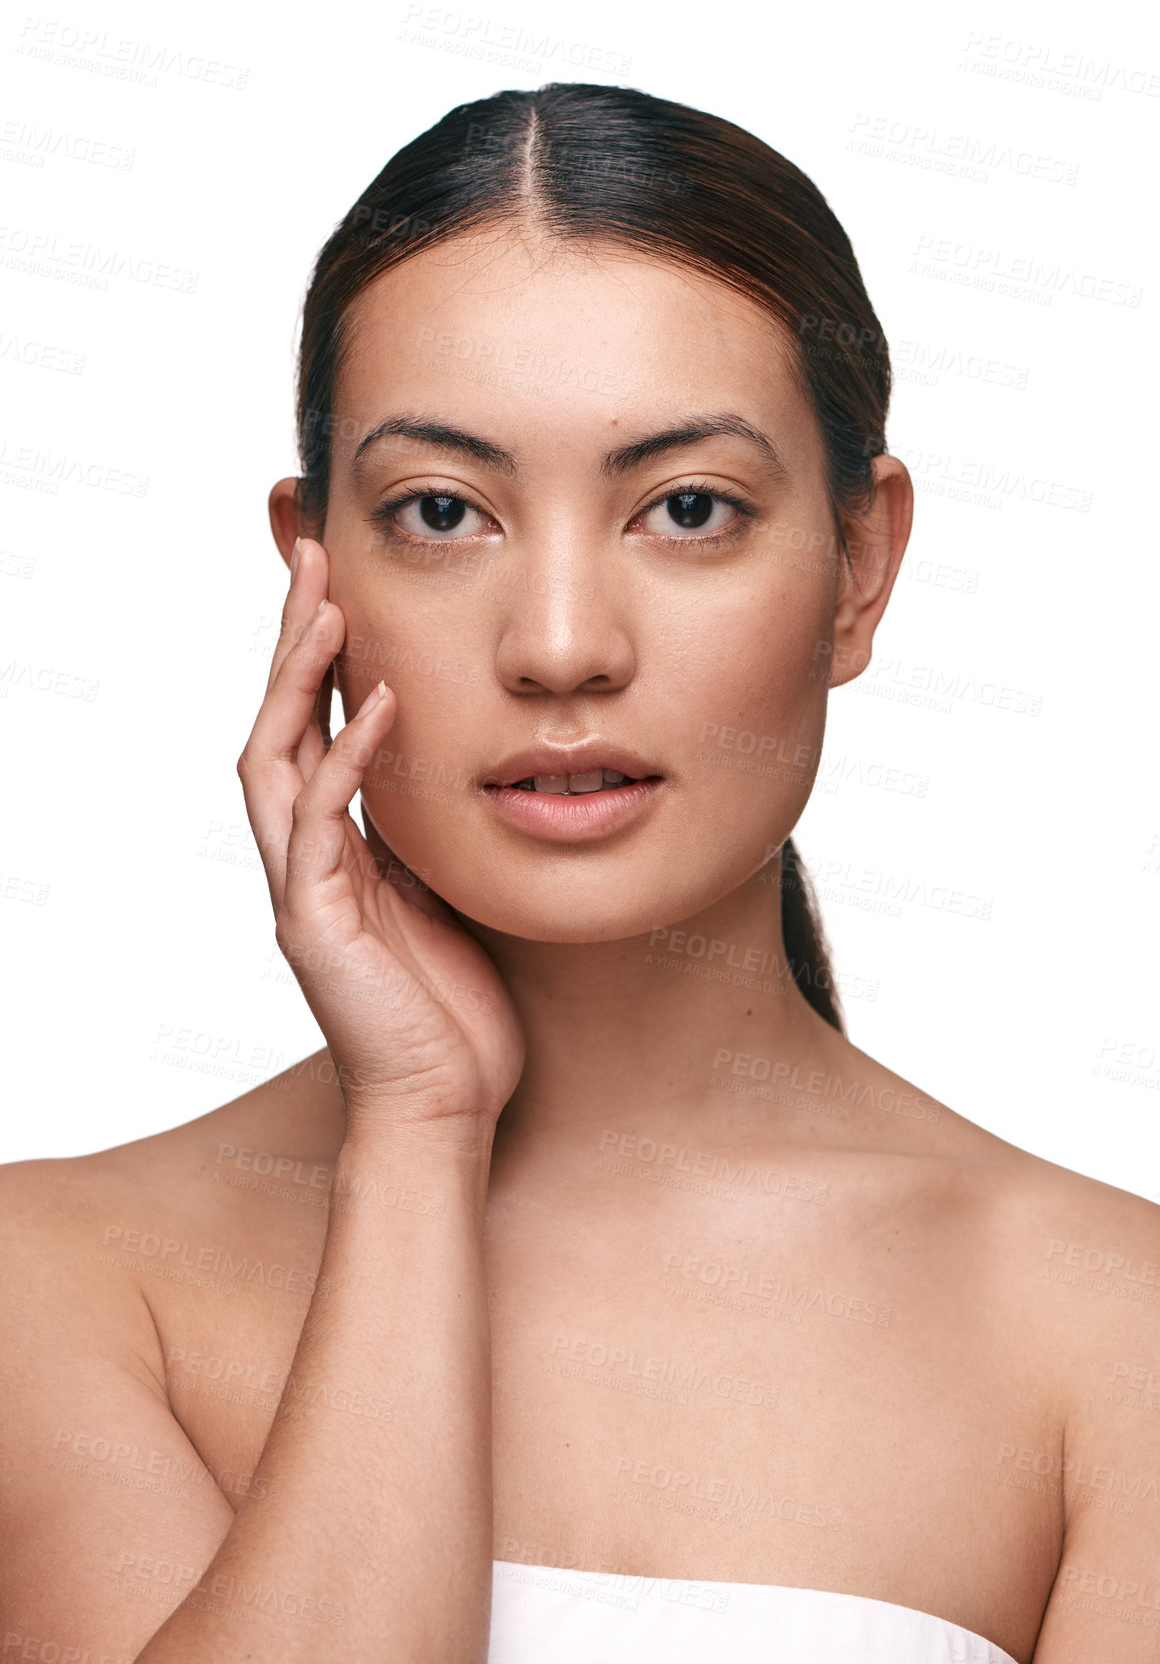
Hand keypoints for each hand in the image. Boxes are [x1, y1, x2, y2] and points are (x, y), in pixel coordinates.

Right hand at [237, 537, 524, 1136]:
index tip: (343, 582)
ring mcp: (302, 891)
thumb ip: (437, 836)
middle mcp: (306, 860)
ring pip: (275, 760)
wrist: (443, 1109)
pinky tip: (386, 708)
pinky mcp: (313, 926)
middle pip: (278, 723)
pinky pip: (322, 826)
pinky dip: (350, 762)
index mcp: (338, 850)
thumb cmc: (457, 1013)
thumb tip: (472, 770)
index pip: (314, 729)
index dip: (320, 656)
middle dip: (293, 638)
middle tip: (314, 554)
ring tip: (326, 602)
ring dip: (298, 679)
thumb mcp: (453, 896)